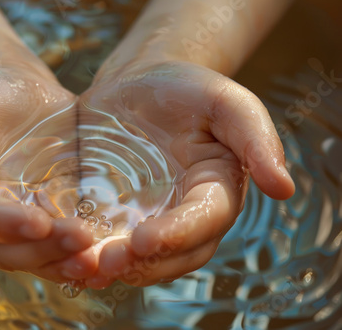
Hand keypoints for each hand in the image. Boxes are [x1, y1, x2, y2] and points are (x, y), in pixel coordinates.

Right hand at [0, 63, 96, 281]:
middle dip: (42, 250)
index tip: (37, 222)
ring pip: (35, 258)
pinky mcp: (50, 217)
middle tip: (80, 239)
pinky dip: (78, 260)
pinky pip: (60, 249)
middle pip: (5, 250)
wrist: (22, 91)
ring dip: (63, 263)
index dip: (1, 224)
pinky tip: (103, 262)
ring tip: (94, 260)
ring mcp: (19, 221)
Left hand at [80, 61, 294, 287]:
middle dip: (142, 263)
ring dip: (113, 267)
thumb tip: (284, 188)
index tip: (145, 239)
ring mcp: (149, 217)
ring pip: (139, 258)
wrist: (138, 83)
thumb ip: (255, 139)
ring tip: (83, 267)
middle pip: (173, 254)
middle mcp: (185, 214)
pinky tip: (66, 256)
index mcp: (216, 190)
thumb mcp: (226, 101)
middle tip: (107, 262)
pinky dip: (90, 254)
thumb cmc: (186, 89)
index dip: (178, 233)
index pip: (204, 221)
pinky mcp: (115, 214)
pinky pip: (106, 241)